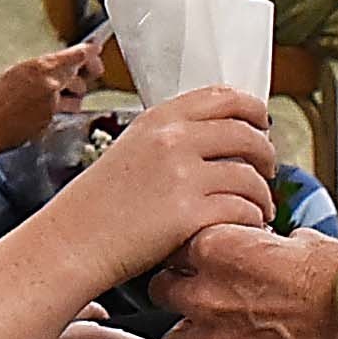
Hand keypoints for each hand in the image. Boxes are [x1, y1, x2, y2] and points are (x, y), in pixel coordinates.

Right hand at [0, 35, 106, 155]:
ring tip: (56, 100)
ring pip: (74, 100)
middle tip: (76, 81)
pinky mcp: (49, 122)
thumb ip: (35, 73)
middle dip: (79, 79)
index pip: (74, 56)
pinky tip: (36, 113)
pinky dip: (54, 113)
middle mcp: (50, 85)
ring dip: (71, 98)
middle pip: (79, 79)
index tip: (95, 49)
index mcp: (39, 67)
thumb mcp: (11, 75)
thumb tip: (45, 75)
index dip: (87, 52)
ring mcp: (52, 106)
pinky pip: (60, 114)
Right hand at [57, 86, 276, 279]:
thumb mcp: (131, 149)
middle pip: (248, 135)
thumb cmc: (98, 204)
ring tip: (258, 207)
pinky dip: (250, 220)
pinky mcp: (188, 214)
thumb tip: (220, 132)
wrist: (71, 241)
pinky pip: (243, 211)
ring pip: (251, 178)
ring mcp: (182, 176)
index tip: (262, 125)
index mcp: (159, 119)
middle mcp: (173, 140)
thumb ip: (172, 136)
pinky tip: (243, 227)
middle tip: (267, 170)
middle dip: (266, 154)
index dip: (254, 109)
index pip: (224, 97)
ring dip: (262, 195)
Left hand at [156, 224, 337, 338]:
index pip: (176, 247)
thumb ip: (271, 245)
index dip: (189, 257)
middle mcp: (207, 294)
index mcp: (219, 247)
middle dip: (180, 296)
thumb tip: (272, 246)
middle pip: (162, 292)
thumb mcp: (304, 241)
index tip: (203, 264)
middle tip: (203, 301)